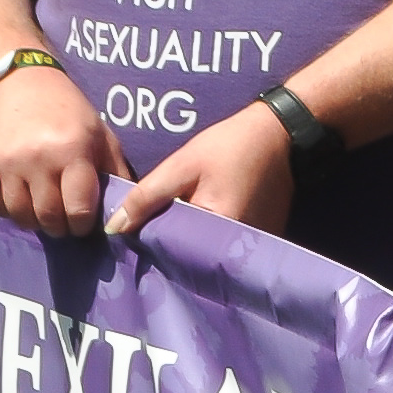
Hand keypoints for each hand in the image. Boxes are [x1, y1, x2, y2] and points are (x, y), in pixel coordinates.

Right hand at [0, 61, 128, 237]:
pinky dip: (10, 210)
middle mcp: (38, 159)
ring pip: (21, 216)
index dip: (82, 225)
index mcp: (72, 150)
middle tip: (63, 223)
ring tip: (43, 214)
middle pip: (49, 217)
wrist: (15, 81)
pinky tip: (21, 201)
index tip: (83, 224)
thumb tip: (124, 211)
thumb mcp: (99, 133)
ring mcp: (7, 163)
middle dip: (60, 227)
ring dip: (35, 221)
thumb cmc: (66, 110)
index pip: (79, 210)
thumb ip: (114, 171)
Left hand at [105, 102, 297, 239]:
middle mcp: (241, 247)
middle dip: (173, 249)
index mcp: (219, 230)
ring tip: (179, 232)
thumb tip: (114, 229)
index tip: (136, 238)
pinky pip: (229, 250)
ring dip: (194, 247)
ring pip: (212, 255)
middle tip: (156, 234)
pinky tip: (204, 227)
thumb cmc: (230, 146)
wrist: (278, 134)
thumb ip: (146, 198)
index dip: (154, 246)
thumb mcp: (181, 166)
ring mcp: (255, 247)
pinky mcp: (263, 240)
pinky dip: (214, 242)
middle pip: (195, 257)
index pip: (176, 252)